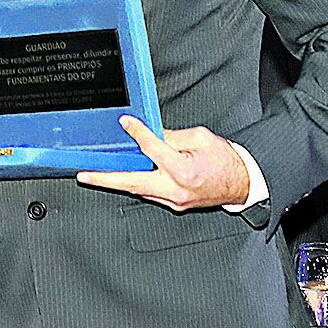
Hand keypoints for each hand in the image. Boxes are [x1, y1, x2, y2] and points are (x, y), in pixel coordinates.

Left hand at [75, 116, 249, 209]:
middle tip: (84, 175)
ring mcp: (174, 201)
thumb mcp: (200, 138)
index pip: (151, 149)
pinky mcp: (174, 204)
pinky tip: (125, 176)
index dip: (137, 134)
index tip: (125, 123)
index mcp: (182, 170)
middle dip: (104, 179)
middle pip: (131, 182)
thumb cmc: (226, 160)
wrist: (243, 183)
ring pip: (138, 189)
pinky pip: (150, 193)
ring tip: (96, 174)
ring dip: (117, 181)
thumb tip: (150, 133)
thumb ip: (172, 136)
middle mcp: (174, 189)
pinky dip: (136, 183)